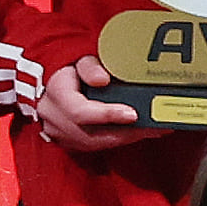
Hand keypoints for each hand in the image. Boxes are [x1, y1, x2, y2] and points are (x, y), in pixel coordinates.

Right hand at [28, 58, 144, 153]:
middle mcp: (52, 115)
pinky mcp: (66, 140)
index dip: (107, 115)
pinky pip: (92, 145)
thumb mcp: (82, 60)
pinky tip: (137, 132)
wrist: (56, 82)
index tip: (133, 114)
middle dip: (125, 132)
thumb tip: (101, 80)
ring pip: (93, 143)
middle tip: (154, 126)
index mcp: (55, 92)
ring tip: (152, 129)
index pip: (79, 111)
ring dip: (124, 138)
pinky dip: (116, 139)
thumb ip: (90, 67)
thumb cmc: (73, 69)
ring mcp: (56, 131)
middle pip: (90, 134)